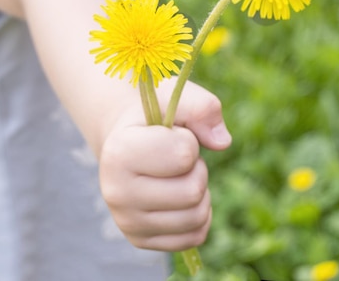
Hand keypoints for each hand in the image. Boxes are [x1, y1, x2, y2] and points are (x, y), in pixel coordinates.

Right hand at [98, 81, 230, 250]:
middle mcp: (115, 192)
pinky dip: (198, 215)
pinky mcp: (140, 241)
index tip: (170, 134)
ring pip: (197, 216)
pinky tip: (180, 197)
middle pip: (193, 191)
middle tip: (176, 157)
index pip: (184, 155)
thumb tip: (223, 142)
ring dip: (199, 191)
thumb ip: (202, 107)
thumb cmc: (154, 117)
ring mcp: (126, 221)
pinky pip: (194, 236)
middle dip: (197, 168)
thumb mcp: (175, 97)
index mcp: (119, 152)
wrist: (124, 141)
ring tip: (176, 175)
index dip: (189, 140)